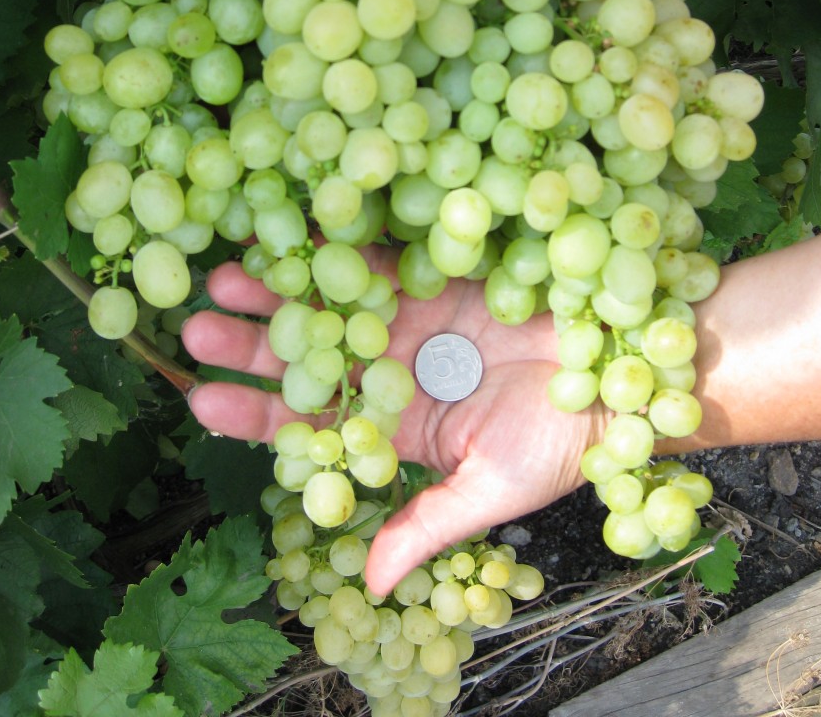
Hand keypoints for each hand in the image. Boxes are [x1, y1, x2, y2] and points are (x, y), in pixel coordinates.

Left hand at [182, 251, 605, 593]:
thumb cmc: (563, 440)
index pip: (309, 424)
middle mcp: (391, 370)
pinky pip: (377, 258)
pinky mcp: (436, 274)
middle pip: (307, 357)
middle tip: (198, 328)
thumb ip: (428, 525)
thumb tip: (369, 585)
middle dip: (252, 343)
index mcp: (394, 427)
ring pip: (330, 303)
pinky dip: (335, 247)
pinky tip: (290, 235)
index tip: (201, 401)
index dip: (255, 413)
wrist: (622, 371)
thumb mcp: (493, 489)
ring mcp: (410, 319)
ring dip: (279, 290)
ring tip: (226, 275)